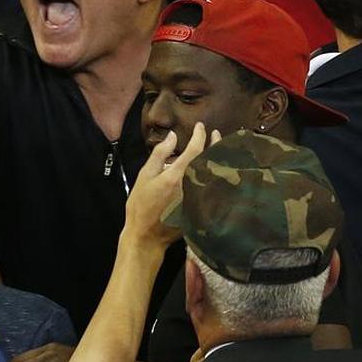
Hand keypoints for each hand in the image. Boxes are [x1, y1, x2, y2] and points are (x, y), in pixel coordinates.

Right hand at [122, 123, 216, 248]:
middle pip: (212, 159)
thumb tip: (172, 136)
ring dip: (220, 158)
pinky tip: (217, 171)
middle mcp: (194, 184)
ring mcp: (201, 196)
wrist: (147, 235)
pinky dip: (218, 176)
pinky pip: (215, 187)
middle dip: (216, 143)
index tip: (199, 126)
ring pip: (216, 172)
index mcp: (177, 174)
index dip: (199, 135)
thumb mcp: (144, 176)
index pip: (195, 148)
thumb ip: (159, 154)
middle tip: (217, 134)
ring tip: (220, 148)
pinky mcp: (203, 206)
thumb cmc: (141, 204)